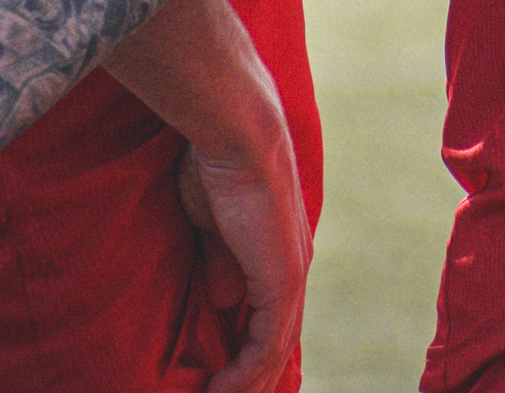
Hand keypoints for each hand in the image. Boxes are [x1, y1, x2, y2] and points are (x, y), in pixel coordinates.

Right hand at [173, 128, 311, 392]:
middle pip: (277, 339)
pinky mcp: (281, 282)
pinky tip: (222, 392)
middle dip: (252, 376)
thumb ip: (221, 263)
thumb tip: (223, 303)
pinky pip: (266, 344)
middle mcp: (292, 268)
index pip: (269, 314)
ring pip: (274, 349)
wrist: (236, 137)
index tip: (220, 373)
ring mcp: (290, 276)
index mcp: (277, 253)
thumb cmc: (215, 168)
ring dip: (247, 382)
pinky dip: (244, 374)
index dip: (247, 348)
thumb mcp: (211, 226)